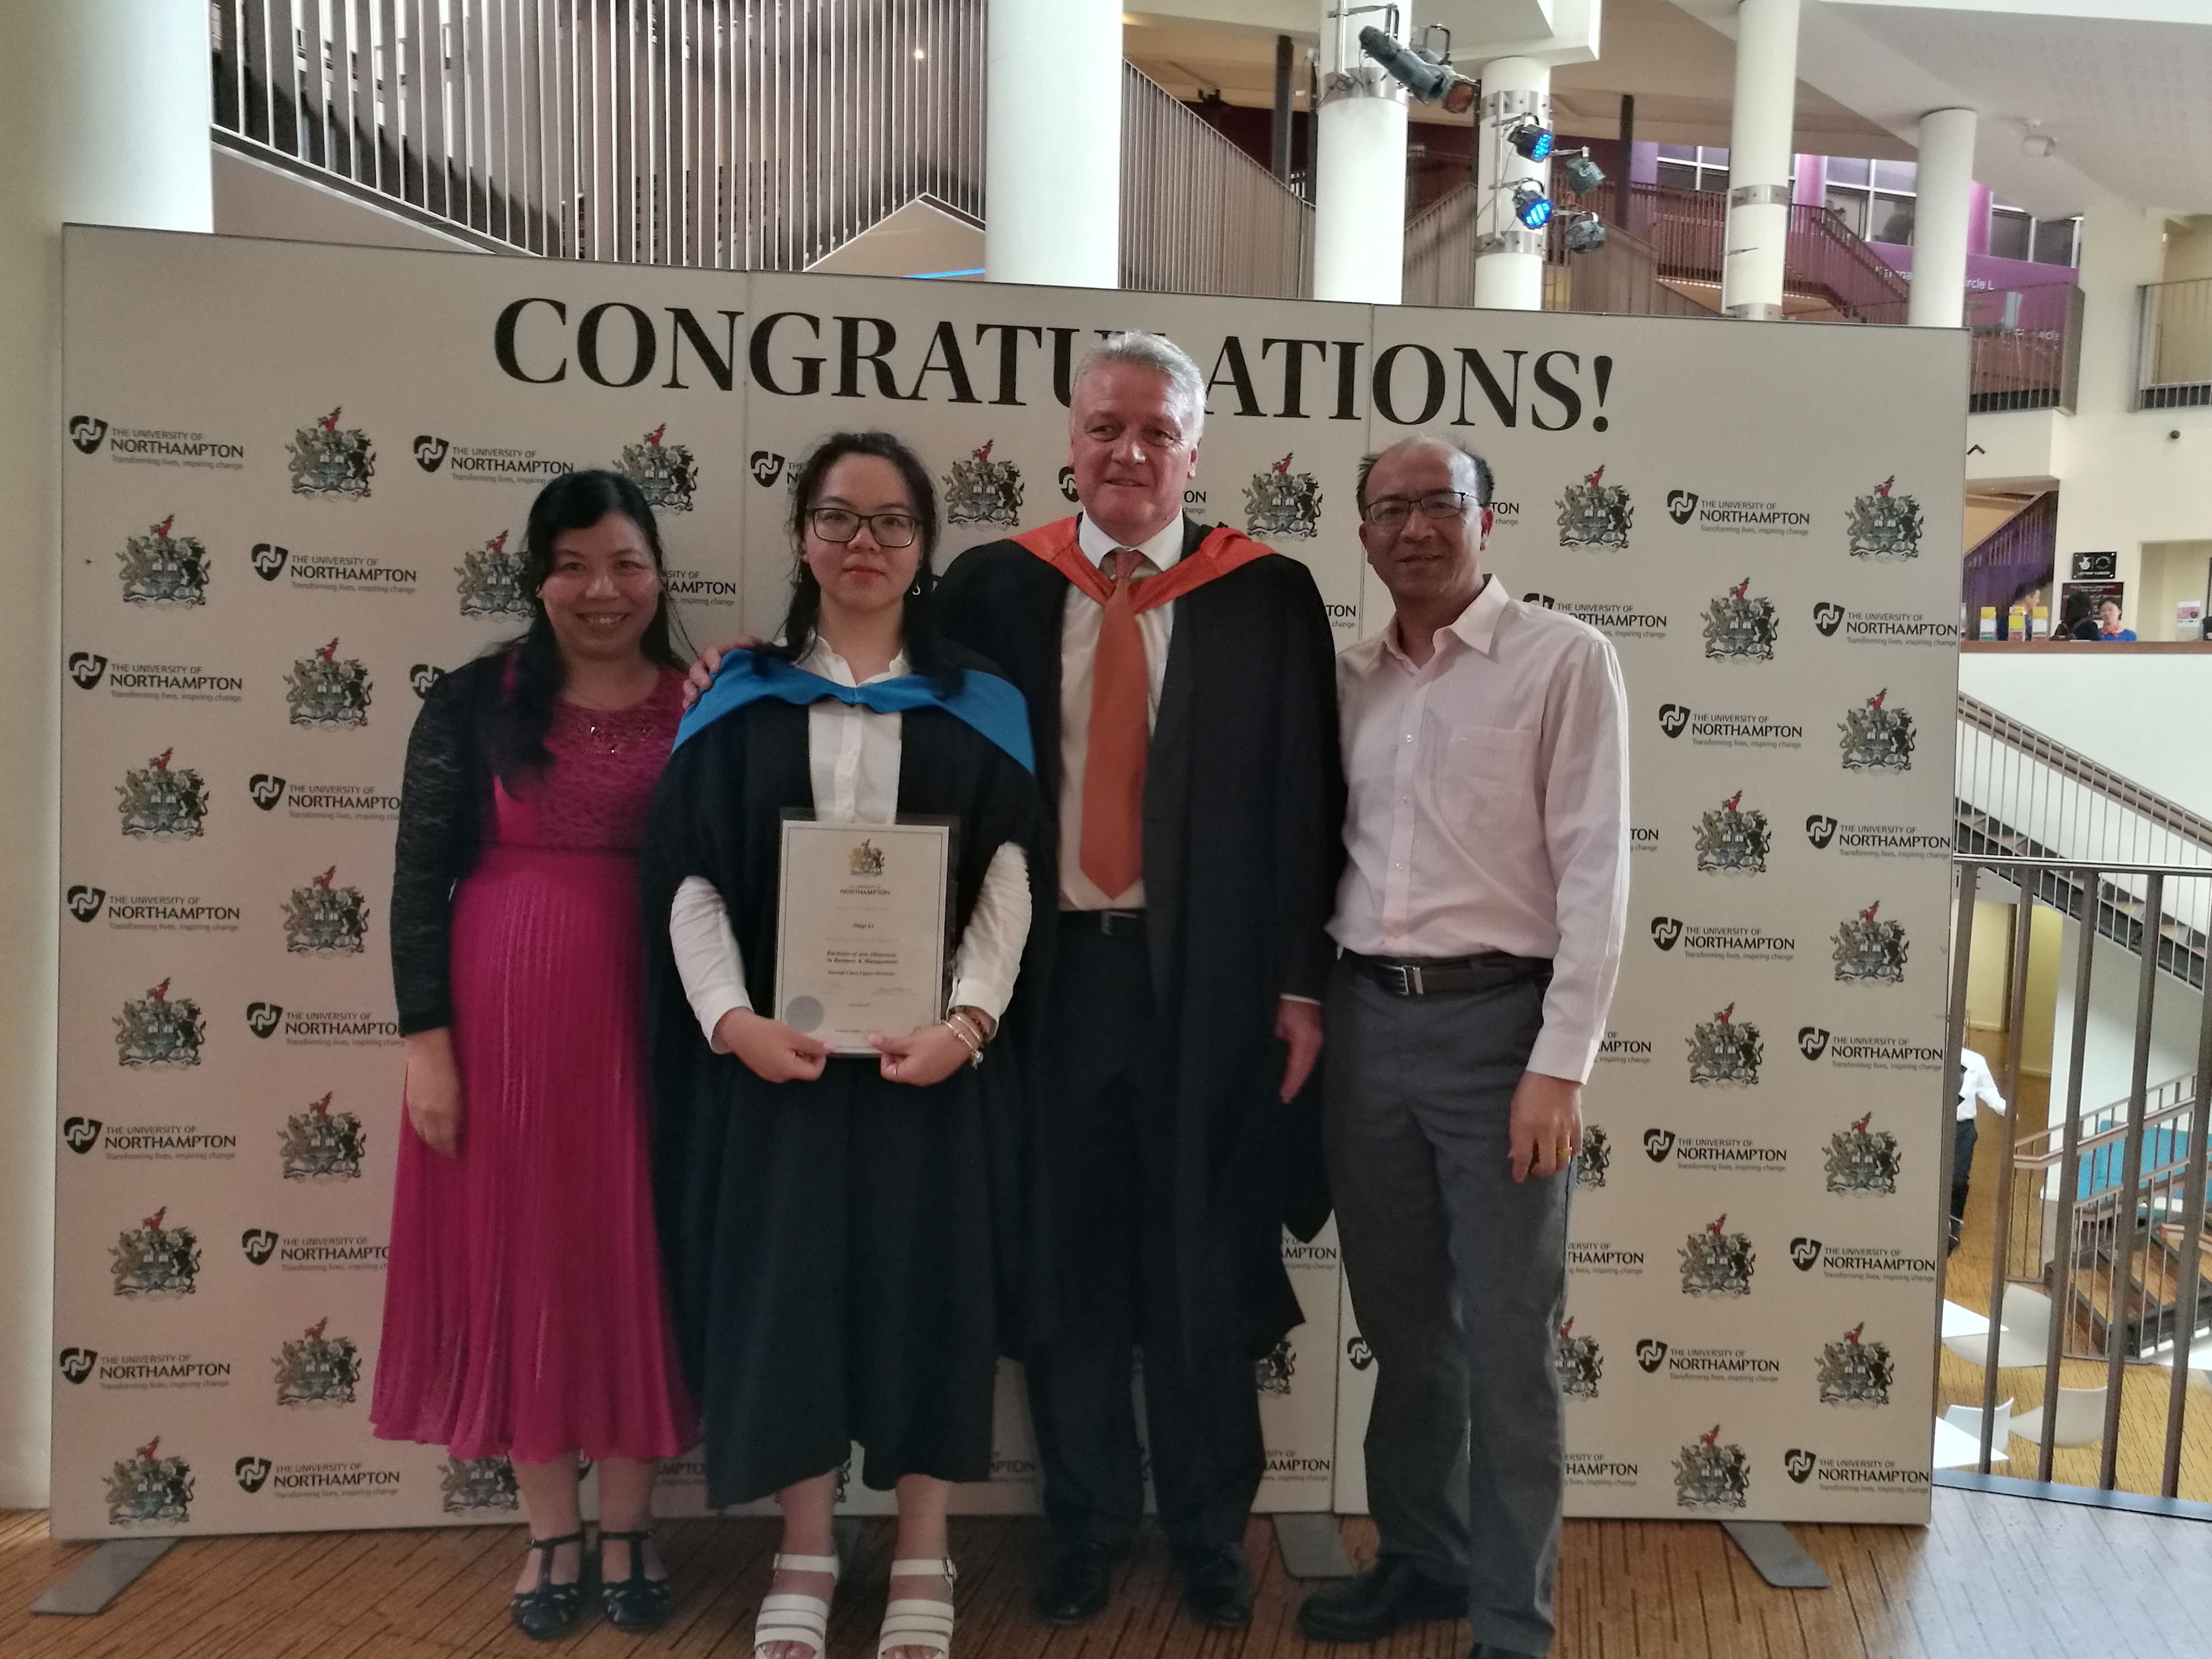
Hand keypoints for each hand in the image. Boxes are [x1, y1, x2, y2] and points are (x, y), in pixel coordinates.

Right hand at [402, 1029, 463, 1156]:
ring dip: (429, 1141)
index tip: (457, 1154)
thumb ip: (460, 1109)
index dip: (450, 1148)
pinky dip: (420, 1130)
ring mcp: (417, 1107)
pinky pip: (414, 1122)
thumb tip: (460, 1125)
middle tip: (448, 1153)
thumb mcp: (461, 1088)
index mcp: (445, 1110)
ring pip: (422, 1132)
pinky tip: (424, 1131)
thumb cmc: (451, 1065)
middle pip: (433, 1138)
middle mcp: (429, 1112)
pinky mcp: (409, 1100)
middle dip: (440, 1147)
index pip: (446, 1137)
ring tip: (437, 1146)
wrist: (427, 1047)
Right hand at [682, 636, 761, 708]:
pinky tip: (689, 708)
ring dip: (690, 690)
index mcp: (719, 655)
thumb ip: (752, 644)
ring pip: (690, 684)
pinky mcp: (702, 697)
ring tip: (695, 698)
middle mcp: (707, 668)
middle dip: (699, 677)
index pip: (711, 652)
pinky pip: (690, 700)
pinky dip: (688, 703)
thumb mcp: (755, 652)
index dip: (712, 659)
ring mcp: (702, 683)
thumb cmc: (753, 665)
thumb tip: (744, 642)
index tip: (716, 669)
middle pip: (696, 669)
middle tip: (707, 685)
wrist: (757, 683)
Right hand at [716, 1008, 827, 1081]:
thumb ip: (812, 1045)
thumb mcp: (792, 1036)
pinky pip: (780, 1066)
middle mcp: (780, 1077)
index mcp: (788, 1070)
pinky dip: (785, 1056)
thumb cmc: (766, 1033)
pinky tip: (778, 1043)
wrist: (737, 1031)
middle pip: (802, 1070)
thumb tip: (831, 1049)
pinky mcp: (762, 1069)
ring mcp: (769, 1074)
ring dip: (796, 1055)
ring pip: (791, 1068)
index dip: (820, 1059)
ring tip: (790, 1039)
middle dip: (808, 1056)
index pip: (814, 1073)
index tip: (817, 1045)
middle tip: (803, 1039)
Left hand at [871, 1022, 970, 1086]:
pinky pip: (923, 1066)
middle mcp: (919, 1080)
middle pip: (900, 1070)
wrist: (963, 1039)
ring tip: (915, 1040)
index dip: (886, 1057)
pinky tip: (927, 1044)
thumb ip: (890, 1044)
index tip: (892, 1044)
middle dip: (898, 1054)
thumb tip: (871, 1041)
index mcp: (910, 1075)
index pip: (887, 1072)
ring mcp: (931, 1077)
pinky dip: (920, 1056)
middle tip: (904, 1040)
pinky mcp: (940, 1071)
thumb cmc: (935, 1042)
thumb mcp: (910, 1042)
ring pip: (912, 1067)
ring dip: (909, 1054)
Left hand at [1276, 996, 1322, 1101]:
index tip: (1283, 1095)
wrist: (1304, 992)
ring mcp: (1319, 1041)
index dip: (1290, 1082)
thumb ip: (1283, 1042)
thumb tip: (1284, 1053)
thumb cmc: (1289, 1006)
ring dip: (1300, 1078)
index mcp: (1302, 1040)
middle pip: (1304, 1069)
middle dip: (1295, 1084)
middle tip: (1287, 1098)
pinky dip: (1305, 1068)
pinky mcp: (1320, 1038)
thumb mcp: (1281, 1026)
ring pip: (1309, 1065)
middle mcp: (1313, 1043)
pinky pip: (1312, 1057)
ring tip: (1291, 1090)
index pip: (1296, 1067)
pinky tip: (1300, 1074)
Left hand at [1508, 1071, 1581, 1182]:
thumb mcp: (1515, 1109)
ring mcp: (1564, 1131)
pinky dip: (1570, 1154)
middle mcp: (1546, 1133)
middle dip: (1539, 1172)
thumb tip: (1514, 1154)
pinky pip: (1576, 1148)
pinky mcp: (1577, 1126)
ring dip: (1555, 1167)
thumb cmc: (1529, 1088)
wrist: (1555, 1072)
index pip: (1523, 1158)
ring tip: (1550, 1163)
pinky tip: (1564, 1152)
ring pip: (1563, 1161)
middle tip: (1535, 1170)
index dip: (1520, 1171)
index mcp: (1526, 1127)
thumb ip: (1515, 1133)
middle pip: (1547, 1165)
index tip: (1518, 1178)